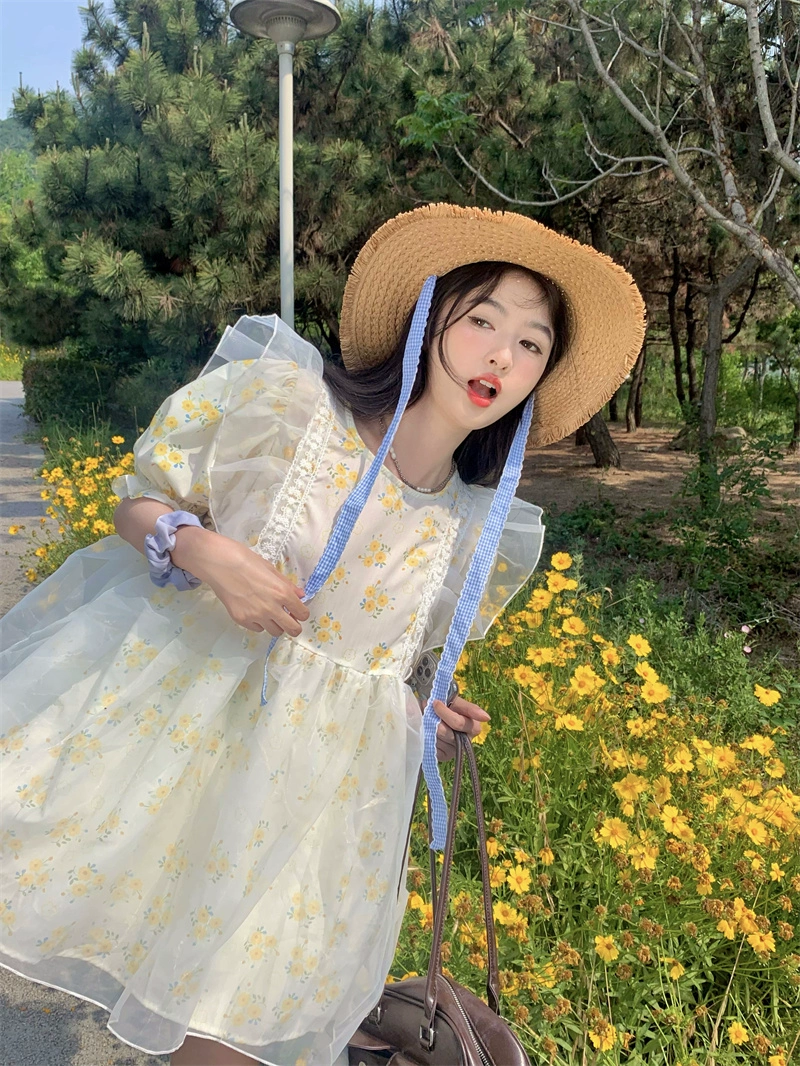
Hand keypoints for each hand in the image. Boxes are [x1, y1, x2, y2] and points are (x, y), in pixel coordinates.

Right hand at [172, 526, 308, 636]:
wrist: (219, 563)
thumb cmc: (246, 560)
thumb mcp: (270, 569)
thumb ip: (287, 585)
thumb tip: (300, 595)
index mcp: (282, 593)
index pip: (302, 614)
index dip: (302, 613)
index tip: (297, 610)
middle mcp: (271, 608)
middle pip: (292, 629)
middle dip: (294, 626)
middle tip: (288, 619)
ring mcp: (256, 616)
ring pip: (275, 632)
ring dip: (276, 625)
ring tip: (269, 614)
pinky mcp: (241, 620)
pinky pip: (257, 628)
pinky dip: (259, 623)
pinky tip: (253, 611)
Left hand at [432, 696, 488, 761]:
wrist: (432, 712)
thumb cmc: (447, 706)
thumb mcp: (457, 702)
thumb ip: (470, 708)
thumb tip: (487, 718)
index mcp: (473, 727)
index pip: (459, 723)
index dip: (445, 713)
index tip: (436, 703)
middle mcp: (466, 741)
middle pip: (445, 732)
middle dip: (435, 720)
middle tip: (429, 710)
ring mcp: (454, 751)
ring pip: (436, 739)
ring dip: (428, 727)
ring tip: (428, 719)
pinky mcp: (443, 756)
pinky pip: (432, 746)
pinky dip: (426, 736)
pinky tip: (429, 731)